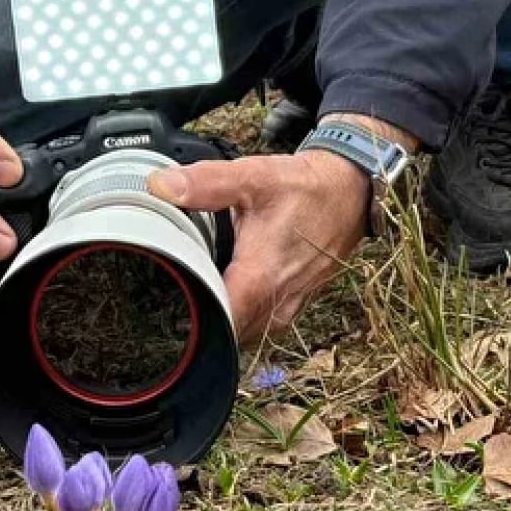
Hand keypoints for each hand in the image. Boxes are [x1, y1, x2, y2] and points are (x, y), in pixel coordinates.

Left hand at [146, 148, 368, 344]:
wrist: (350, 194)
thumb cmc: (306, 188)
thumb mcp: (254, 177)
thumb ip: (206, 183)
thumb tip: (160, 185)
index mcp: (260, 279)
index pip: (216, 323)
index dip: (186, 320)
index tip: (163, 304)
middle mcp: (275, 303)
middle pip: (223, 333)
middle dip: (196, 319)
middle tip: (168, 294)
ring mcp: (286, 309)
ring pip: (240, 332)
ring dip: (219, 318)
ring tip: (194, 292)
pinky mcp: (292, 306)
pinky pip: (257, 324)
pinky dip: (239, 313)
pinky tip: (225, 290)